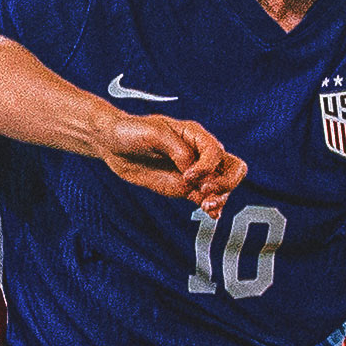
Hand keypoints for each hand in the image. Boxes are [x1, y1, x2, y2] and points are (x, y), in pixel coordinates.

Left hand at [98, 114, 247, 218]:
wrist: (114, 145)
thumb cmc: (132, 131)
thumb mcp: (153, 134)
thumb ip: (177, 151)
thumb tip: (192, 171)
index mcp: (195, 135)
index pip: (216, 152)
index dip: (206, 167)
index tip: (187, 175)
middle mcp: (199, 153)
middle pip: (232, 167)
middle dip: (226, 183)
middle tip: (206, 194)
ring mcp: (194, 172)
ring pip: (222, 186)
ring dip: (221, 198)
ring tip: (206, 207)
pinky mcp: (185, 188)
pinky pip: (206, 198)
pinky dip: (213, 208)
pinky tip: (212, 215)